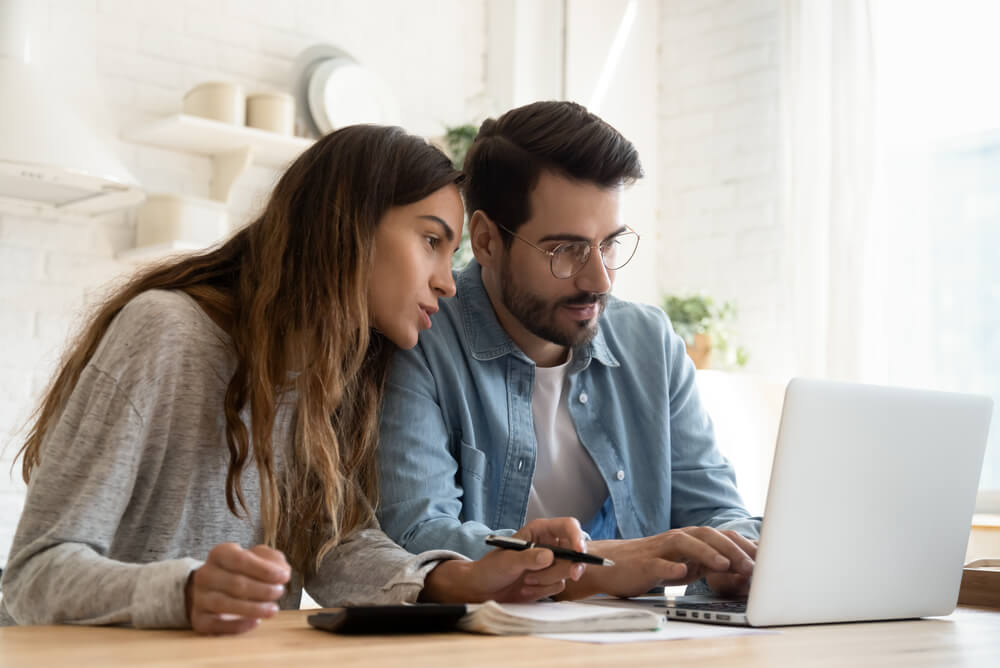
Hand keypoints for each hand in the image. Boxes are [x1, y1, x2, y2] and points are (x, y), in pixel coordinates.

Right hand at [186, 543, 290, 634]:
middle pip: (235, 583)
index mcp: (220, 554)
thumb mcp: (259, 558)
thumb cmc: (243, 571)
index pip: (240, 559)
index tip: (284, 577)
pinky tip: (256, 622)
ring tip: (273, 609)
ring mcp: (199, 597)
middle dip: (263, 589)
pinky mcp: (199, 619)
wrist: (215, 590)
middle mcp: (205, 574)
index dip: (264, 569)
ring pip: (224, 604)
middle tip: (280, 592)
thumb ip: (273, 560)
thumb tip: (282, 571)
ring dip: (253, 608)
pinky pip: (216, 624)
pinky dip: (238, 625)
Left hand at [420, 518, 587, 602]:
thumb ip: (528, 558)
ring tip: (527, 580)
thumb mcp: (508, 561)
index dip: (577, 537)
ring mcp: (551, 563)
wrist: (483, 589)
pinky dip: (544, 590)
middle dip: (569, 565)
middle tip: (572, 575)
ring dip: (548, 580)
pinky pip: (559, 585)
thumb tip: (549, 557)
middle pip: (575, 551)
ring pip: (567, 571)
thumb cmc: (491, 568)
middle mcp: (549, 545)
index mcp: (540, 531)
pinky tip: (528, 588)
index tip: (579, 552)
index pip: (568, 526)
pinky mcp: (550, 580)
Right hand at [558, 527, 756, 598]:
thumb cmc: (649, 565)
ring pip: (686, 543)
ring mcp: (660, 549)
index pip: (721, 536)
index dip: (744, 546)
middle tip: (753, 566)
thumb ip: (706, 564)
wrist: (611, 565)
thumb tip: (738, 571)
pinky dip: (671, 567)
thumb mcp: (683, 565)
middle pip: (708, 535)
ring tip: (726, 565)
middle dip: (732, 549)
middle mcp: (676, 539)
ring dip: (708, 553)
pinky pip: (658, 563)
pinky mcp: (644, 563)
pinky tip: (682, 573)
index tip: (766, 561)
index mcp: (689, 539)